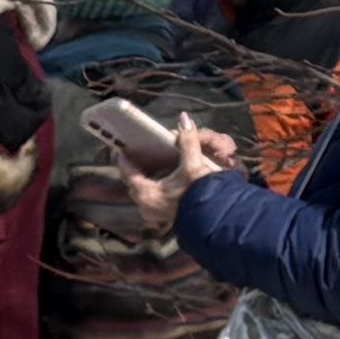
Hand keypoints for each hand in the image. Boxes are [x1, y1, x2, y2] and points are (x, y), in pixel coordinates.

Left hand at [107, 122, 241, 237]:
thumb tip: (184, 119)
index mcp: (147, 193)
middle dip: (136, 172)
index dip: (125, 160)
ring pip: (144, 195)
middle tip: (138, 158)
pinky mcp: (166, 219)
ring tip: (151, 169)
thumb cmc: (201, 193)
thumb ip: (188, 142)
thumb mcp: (194, 166)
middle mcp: (147, 207)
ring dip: (147, 182)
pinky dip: (157, 191)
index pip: (128, 173)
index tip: (122, 149)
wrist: (217, 218)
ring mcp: (156, 215)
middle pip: (135, 185)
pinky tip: (165, 183)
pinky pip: (154, 202)